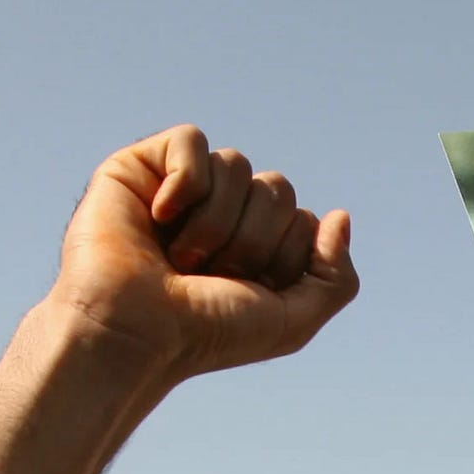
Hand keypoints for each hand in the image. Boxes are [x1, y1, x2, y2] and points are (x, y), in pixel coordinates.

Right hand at [48, 125, 358, 386]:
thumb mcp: (292, 321)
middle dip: (253, 239)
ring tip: (181, 258)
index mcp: (257, 248)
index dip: (285, 256)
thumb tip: (338, 215)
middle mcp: (221, 215)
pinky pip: (192, 140)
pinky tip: (159, 215)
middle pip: (276, 188)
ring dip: (217, 222)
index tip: (248, 290)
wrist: (135, 332)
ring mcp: (180, 189)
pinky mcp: (139, 168)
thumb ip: (335, 277)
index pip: (303, 220)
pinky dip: (186, 181)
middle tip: (210, 275)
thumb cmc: (206, 333)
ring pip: (236, 164)